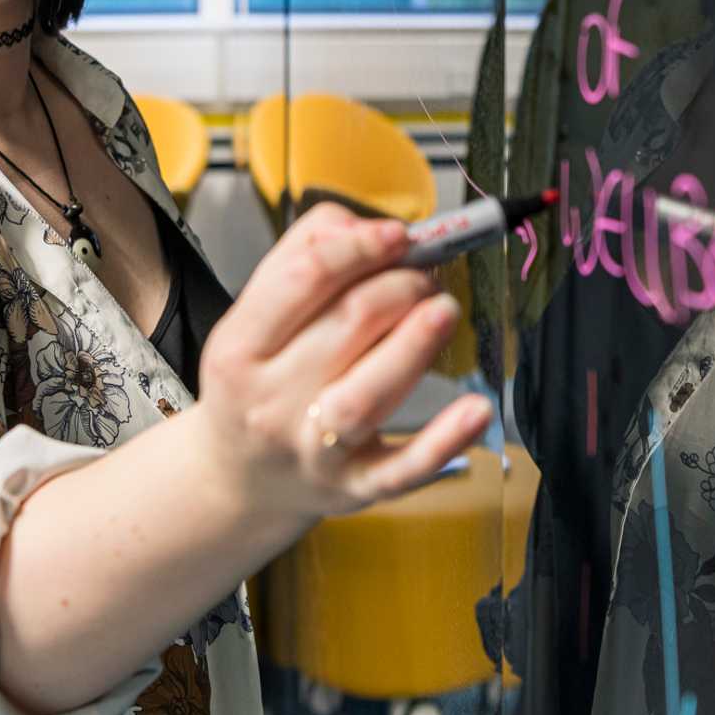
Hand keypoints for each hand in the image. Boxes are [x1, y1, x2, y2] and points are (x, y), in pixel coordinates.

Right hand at [194, 203, 492, 523]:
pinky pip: (402, 468)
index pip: (304, 280)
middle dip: (401, 286)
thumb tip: (366, 226)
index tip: (401, 233)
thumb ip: (303, 255)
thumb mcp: (253, 317)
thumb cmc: (258, 381)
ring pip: (368, 393)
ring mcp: (313, 449)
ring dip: (416, 343)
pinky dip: (444, 441)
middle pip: (346, 325)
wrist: (238, 480)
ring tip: (444, 311)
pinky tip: (477, 409)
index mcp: (239, 347)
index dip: (360, 247)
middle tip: (426, 277)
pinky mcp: (354, 487)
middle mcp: (270, 401)